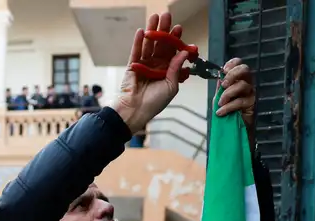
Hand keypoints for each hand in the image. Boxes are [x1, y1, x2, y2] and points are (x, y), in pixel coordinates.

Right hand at [111, 12, 191, 133]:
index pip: (172, 52)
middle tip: (167, 16)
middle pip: (161, 44)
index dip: (176, 40)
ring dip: (151, 31)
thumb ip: (176, 68)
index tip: (179, 29)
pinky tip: (141, 31)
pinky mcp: (132, 66)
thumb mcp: (171, 86)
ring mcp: (144, 65)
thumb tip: (183, 52)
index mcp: (167, 71)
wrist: (135, 111)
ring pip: (148, 44)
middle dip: (164, 30)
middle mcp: (156, 66)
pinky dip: (137, 41)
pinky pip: (135, 51)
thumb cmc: (154, 103)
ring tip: (155, 17)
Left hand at [214, 58, 256, 141]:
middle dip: (232, 75)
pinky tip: (220, 112)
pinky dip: (228, 106)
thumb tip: (219, 76)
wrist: (234, 128)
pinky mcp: (252, 104)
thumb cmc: (228, 111)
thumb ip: (220, 87)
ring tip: (220, 103)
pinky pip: (241, 101)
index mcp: (238, 79)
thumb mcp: (220, 97)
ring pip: (243, 85)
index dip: (232, 63)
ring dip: (228, 93)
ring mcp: (250, 93)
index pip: (239, 64)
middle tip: (223, 85)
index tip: (223, 70)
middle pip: (245, 70)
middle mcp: (246, 83)